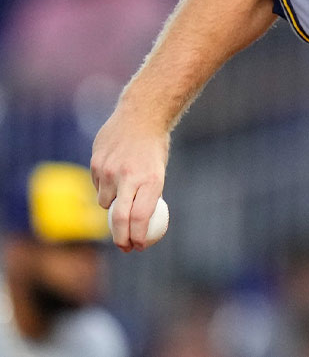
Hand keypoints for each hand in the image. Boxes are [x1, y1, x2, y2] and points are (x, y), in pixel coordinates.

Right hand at [91, 110, 169, 251]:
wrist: (140, 117)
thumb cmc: (153, 149)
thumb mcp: (157, 172)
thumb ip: (145, 196)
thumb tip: (137, 226)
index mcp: (151, 180)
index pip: (141, 217)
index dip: (138, 236)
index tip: (138, 246)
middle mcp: (129, 177)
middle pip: (120, 218)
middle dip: (121, 238)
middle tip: (125, 247)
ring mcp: (110, 170)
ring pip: (105, 203)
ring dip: (112, 206)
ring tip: (123, 189)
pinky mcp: (96, 164)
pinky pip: (97, 186)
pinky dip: (104, 187)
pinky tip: (114, 173)